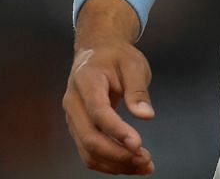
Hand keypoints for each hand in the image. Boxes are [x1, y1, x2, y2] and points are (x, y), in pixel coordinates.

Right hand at [62, 0, 154, 174]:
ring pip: (87, 150)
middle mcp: (73, 103)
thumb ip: (138, 90)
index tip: (138, 144)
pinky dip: (109, 162)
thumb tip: (146, 116)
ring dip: (114, 163)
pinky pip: (88, 151)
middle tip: (146, 160)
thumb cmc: (116, 57)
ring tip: (143, 166)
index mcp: (86, 82)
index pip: (98, 112)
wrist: (96, 52)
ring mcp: (73, 118)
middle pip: (89, 137)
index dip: (117, 130)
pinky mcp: (79, 128)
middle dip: (117, 154)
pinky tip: (130, 164)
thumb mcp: (133, 64)